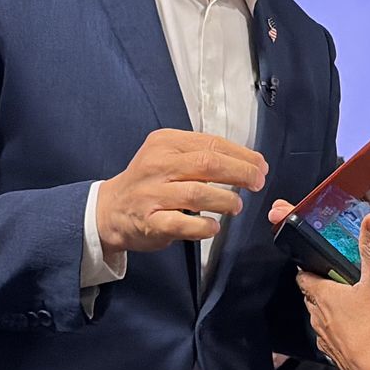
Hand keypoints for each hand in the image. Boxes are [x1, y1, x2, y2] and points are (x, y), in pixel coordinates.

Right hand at [96, 130, 267, 256]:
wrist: (110, 209)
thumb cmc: (148, 182)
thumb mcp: (168, 156)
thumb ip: (202, 155)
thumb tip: (248, 162)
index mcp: (165, 143)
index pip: (211, 143)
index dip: (242, 155)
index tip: (260, 165)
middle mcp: (157, 165)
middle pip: (208, 164)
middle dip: (241, 173)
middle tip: (257, 183)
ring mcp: (152, 194)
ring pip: (197, 193)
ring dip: (225, 200)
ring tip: (236, 206)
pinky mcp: (150, 221)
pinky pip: (182, 224)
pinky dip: (203, 226)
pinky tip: (213, 226)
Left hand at [294, 212, 369, 369]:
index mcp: (322, 296)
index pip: (304, 276)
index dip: (308, 266)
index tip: (317, 258)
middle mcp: (318, 317)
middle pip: (312, 296)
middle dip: (321, 286)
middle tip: (339, 276)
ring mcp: (325, 339)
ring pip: (321, 318)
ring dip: (330, 309)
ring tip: (351, 301)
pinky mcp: (336, 356)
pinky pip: (332, 338)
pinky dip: (340, 330)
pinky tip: (356, 328)